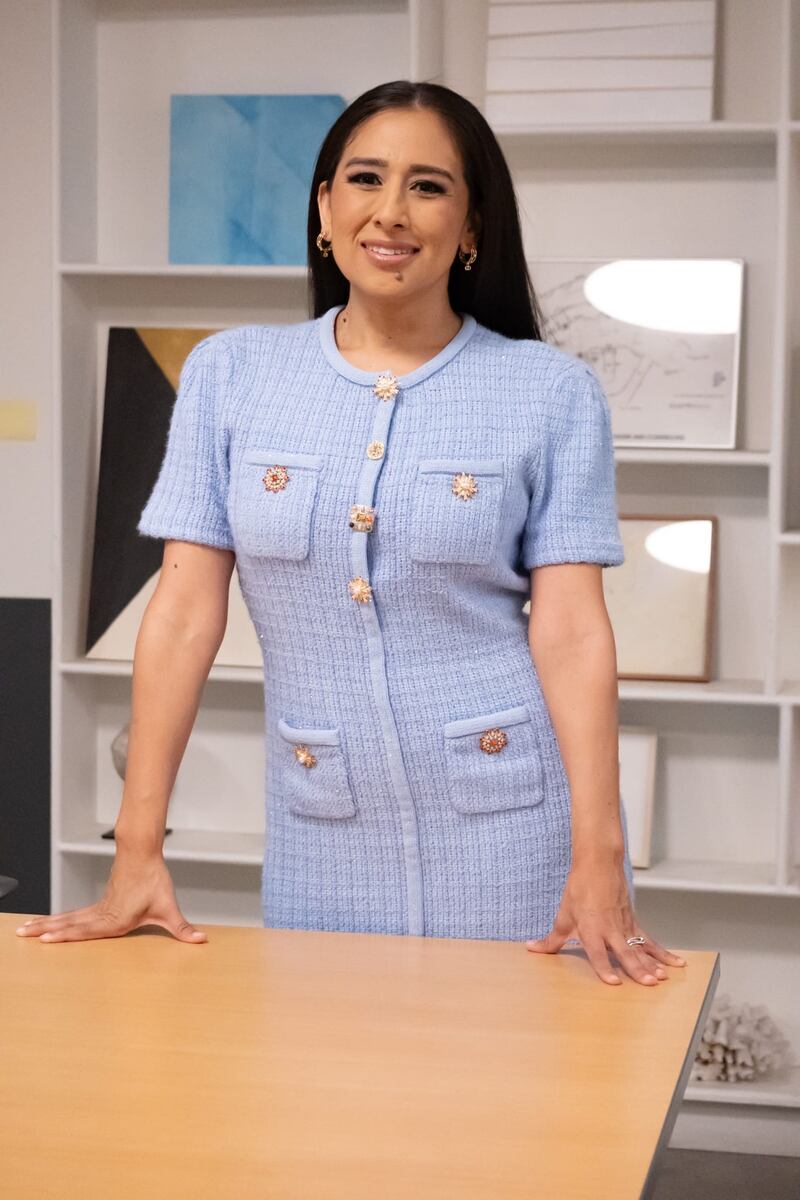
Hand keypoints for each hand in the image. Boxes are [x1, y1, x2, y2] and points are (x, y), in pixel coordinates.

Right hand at [14, 851, 207, 943]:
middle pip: (70, 923)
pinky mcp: (99, 903)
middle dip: (46, 931)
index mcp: (116, 919)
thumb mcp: (169, 908)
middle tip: (24, 935)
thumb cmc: (154, 879)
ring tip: (25, 930)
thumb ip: (182, 928)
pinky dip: (58, 919)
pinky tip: (46, 923)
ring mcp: (98, 908)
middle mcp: (103, 914)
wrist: (143, 853)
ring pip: (68, 917)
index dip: (66, 935)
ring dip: (46, 923)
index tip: (46, 938)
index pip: (87, 930)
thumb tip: (200, 939)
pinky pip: (74, 914)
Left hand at [525, 860, 684, 985]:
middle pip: (625, 952)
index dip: (604, 967)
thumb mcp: (563, 914)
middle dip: (637, 969)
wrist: (598, 864)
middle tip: (649, 983)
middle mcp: (610, 929)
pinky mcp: (633, 922)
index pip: (598, 952)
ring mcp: (624, 926)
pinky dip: (663, 953)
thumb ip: (552, 939)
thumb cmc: (579, 888)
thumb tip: (534, 949)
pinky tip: (676, 963)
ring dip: (652, 964)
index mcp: (591, 928)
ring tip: (663, 978)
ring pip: (640, 948)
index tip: (614, 982)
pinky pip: (649, 940)